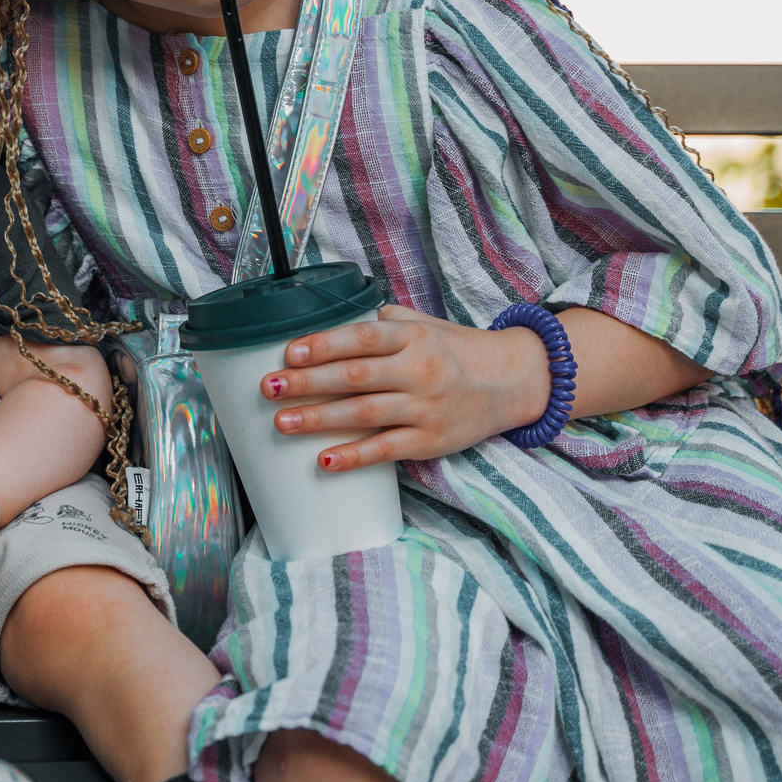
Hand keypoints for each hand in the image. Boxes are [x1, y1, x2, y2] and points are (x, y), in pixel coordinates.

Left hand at [260, 304, 549, 471]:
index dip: (324, 344)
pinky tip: (324, 460)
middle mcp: (419, 370)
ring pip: (364, 414)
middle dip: (308, 382)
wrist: (512, 381)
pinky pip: (386, 450)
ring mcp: (425, 407)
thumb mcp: (426, 325)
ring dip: (319, 419)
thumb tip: (336, 321)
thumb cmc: (457, 351)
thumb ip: (385, 322)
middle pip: (355, 376)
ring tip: (281, 422)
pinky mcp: (430, 440)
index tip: (289, 352)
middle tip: (270, 387)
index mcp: (413, 337)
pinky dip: (354, 456)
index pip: (363, 338)